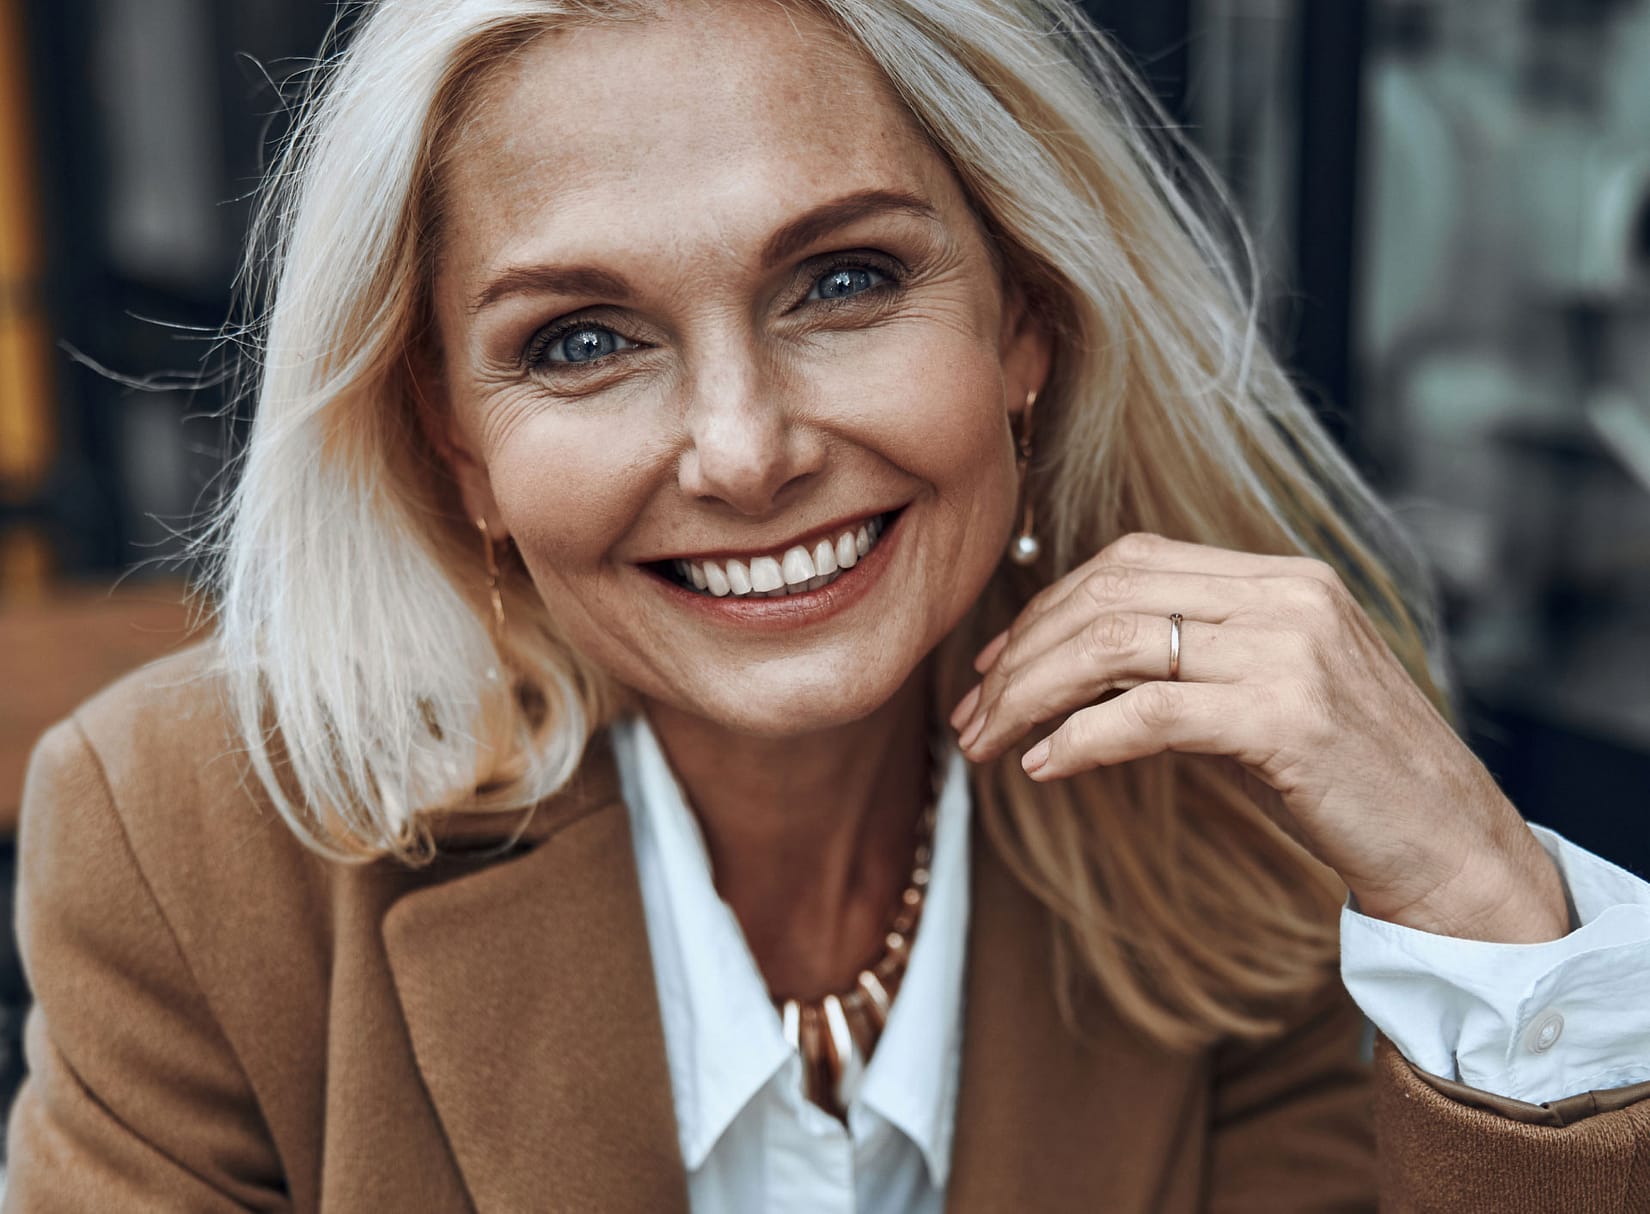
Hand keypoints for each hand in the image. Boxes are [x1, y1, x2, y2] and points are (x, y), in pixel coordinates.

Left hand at [952, 532, 1569, 943]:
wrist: (1452, 847)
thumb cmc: (1354, 778)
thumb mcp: (1274, 690)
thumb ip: (1199, 653)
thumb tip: (1079, 661)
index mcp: (1283, 577)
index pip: (1132, 561)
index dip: (1048, 606)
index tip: (996, 663)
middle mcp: (1288, 596)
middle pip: (1110, 595)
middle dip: (1022, 655)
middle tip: (970, 715)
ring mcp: (1291, 651)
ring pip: (1115, 645)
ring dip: (1031, 695)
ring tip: (987, 742)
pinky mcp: (1287, 718)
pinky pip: (1149, 711)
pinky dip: (1081, 737)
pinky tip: (1044, 767)